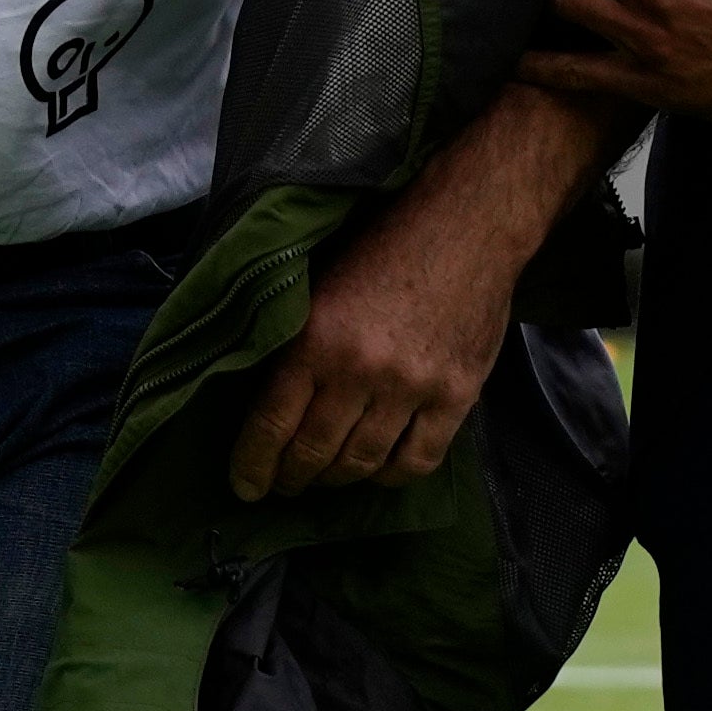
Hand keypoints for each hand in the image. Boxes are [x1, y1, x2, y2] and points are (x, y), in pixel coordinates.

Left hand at [227, 81, 606, 499]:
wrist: (467, 224)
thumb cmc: (385, 245)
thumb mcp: (319, 285)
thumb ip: (296, 343)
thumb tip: (265, 399)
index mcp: (315, 339)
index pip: (272, 424)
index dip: (253, 465)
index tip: (245, 486)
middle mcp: (360, 371)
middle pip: (315, 452)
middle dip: (293, 478)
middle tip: (284, 485)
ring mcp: (412, 388)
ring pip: (363, 463)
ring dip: (338, 480)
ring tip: (327, 478)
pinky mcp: (456, 396)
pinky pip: (417, 461)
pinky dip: (392, 476)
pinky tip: (380, 470)